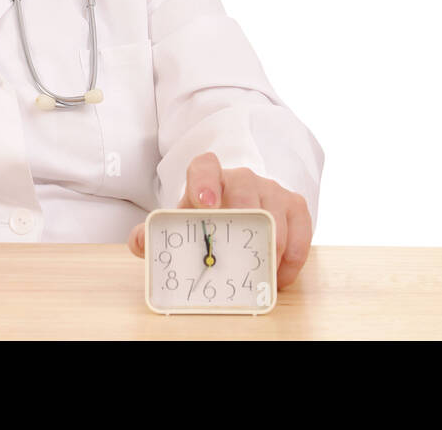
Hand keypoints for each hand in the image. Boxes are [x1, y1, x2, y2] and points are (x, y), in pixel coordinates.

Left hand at [127, 152, 312, 289]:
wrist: (235, 210)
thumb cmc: (204, 219)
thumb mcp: (179, 225)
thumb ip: (153, 233)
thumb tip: (139, 241)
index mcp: (206, 177)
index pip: (205, 166)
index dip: (204, 182)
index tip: (205, 204)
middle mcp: (241, 178)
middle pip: (245, 185)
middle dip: (244, 215)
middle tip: (240, 249)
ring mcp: (270, 189)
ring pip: (276, 208)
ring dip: (271, 244)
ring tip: (262, 273)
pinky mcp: (293, 205)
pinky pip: (301, 226)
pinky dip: (293, 254)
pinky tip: (280, 275)